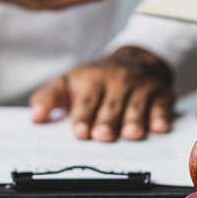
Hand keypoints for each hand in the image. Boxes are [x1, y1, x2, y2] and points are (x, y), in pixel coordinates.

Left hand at [29, 46, 174, 141]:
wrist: (132, 62)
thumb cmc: (94, 81)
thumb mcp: (68, 83)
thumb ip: (49, 98)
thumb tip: (35, 117)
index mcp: (92, 78)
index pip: (86, 100)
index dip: (83, 117)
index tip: (79, 132)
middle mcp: (118, 80)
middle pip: (112, 105)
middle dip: (107, 121)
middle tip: (102, 136)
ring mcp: (141, 86)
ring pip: (137, 106)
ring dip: (134, 120)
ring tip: (131, 135)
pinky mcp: (161, 93)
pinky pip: (162, 105)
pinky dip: (161, 116)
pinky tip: (159, 127)